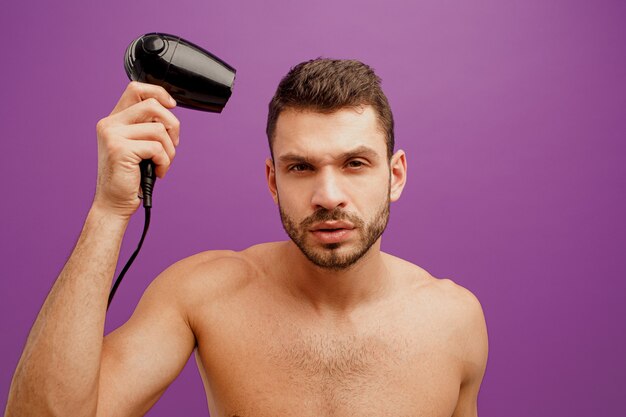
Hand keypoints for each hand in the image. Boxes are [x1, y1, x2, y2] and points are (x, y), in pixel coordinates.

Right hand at [92, 81, 179, 218]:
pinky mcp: (120, 149)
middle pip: (152, 105)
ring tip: (162, 164)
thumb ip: (147, 127)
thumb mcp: (139, 146)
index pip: (136, 89)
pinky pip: (157, 148)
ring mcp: (113, 135)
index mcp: (114, 120)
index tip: (172, 106)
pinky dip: (165, 162)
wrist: (114, 203)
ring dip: (170, 150)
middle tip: (172, 145)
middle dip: (172, 125)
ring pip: (159, 129)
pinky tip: (158, 172)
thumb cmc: (130, 177)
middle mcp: (110, 124)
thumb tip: (170, 111)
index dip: (158, 93)